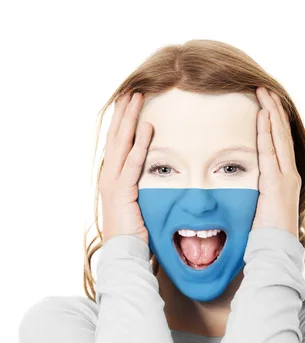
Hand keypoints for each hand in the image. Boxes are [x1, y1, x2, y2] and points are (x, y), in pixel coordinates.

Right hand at [99, 92, 152, 244]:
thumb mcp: (136, 205)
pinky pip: (133, 163)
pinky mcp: (122, 191)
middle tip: (131, 90)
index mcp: (112, 178)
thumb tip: (156, 177)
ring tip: (137, 97)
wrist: (123, 252)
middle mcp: (109, 176)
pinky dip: (140, 144)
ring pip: (122, 143)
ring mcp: (113, 182)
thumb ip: (141, 187)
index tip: (129, 104)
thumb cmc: (133, 233)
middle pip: (116, 137)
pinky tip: (147, 127)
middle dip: (123, 112)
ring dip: (130, 119)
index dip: (122, 123)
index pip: (117, 144)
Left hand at [251, 87, 300, 239]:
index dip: (273, 123)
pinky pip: (271, 150)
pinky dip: (267, 131)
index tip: (266, 105)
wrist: (274, 249)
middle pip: (281, 134)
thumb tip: (241, 188)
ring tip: (265, 93)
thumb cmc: (264, 234)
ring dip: (271, 113)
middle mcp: (288, 174)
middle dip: (274, 110)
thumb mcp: (259, 208)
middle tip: (265, 89)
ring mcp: (285, 177)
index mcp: (283, 179)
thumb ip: (254, 193)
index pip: (279, 144)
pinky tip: (263, 114)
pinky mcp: (277, 182)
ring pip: (278, 137)